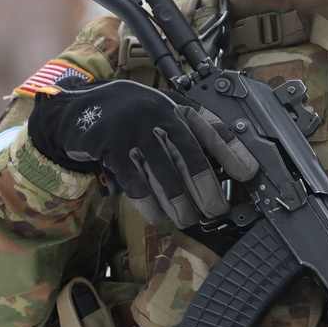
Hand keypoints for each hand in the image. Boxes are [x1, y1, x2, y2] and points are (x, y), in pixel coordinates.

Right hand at [27, 81, 258, 226]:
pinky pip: (135, 180)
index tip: (249, 174)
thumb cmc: (130, 117)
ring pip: (164, 172)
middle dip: (206, 188)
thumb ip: (186, 134)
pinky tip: (156, 216)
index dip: (233, 152)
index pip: (212, 128)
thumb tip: (217, 173)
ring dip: (179, 201)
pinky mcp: (111, 146)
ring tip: (188, 219)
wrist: (78, 109)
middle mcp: (159, 113)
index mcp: (178, 106)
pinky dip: (148, 202)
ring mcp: (134, 129)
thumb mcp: (161, 114)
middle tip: (216, 211)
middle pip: (190, 155)